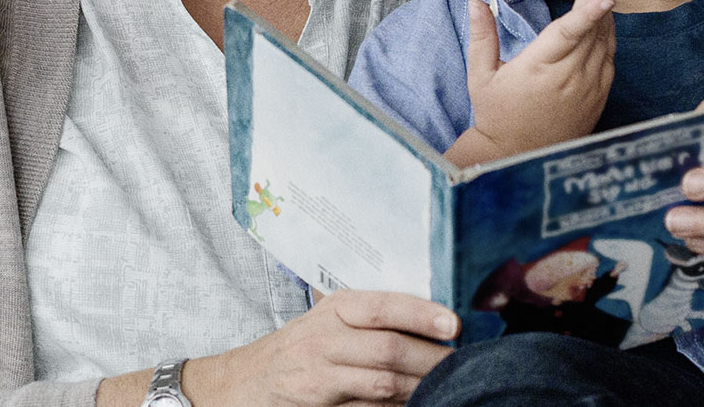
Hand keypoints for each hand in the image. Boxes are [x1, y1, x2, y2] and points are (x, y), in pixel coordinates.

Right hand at [184, 290, 457, 405]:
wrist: (242, 383)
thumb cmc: (298, 348)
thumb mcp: (327, 321)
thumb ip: (370, 318)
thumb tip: (434, 321)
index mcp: (334, 309)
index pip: (383, 306)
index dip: (421, 314)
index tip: (454, 325)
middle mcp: (324, 337)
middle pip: (388, 348)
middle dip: (430, 359)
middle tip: (461, 365)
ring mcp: (318, 374)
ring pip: (382, 383)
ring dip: (419, 387)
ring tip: (446, 386)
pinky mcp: (317, 404)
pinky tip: (415, 404)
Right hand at [458, 0, 614, 160]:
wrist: (518, 155)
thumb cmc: (496, 114)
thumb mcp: (480, 77)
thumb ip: (481, 37)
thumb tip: (476, 2)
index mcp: (539, 69)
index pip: (569, 34)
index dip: (588, 12)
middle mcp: (569, 78)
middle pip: (592, 29)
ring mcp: (588, 89)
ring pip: (605, 43)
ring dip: (604, 14)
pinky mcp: (598, 98)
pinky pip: (608, 60)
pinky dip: (607, 38)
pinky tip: (602, 23)